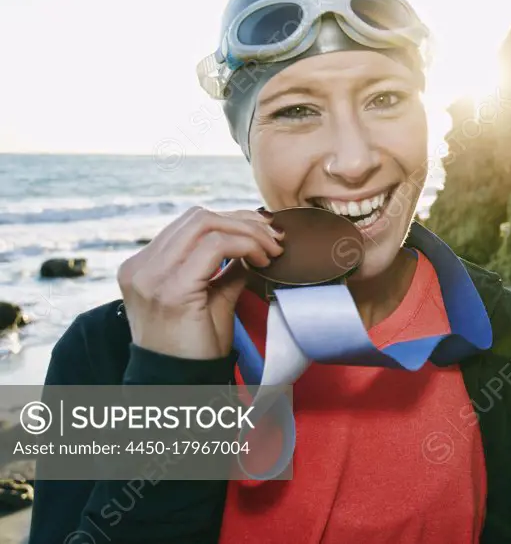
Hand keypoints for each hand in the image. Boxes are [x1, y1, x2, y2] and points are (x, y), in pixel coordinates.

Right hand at [117, 207, 283, 359]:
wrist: (180, 388)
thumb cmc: (195, 349)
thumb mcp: (211, 299)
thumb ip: (225, 270)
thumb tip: (251, 246)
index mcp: (144, 267)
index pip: (190, 224)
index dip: (232, 221)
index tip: (264, 233)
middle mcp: (140, 267)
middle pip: (198, 217)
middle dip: (243, 222)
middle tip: (274, 239)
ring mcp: (151, 276)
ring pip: (206, 224)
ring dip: (248, 232)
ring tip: (271, 252)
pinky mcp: (171, 289)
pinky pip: (214, 246)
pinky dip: (245, 245)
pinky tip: (261, 261)